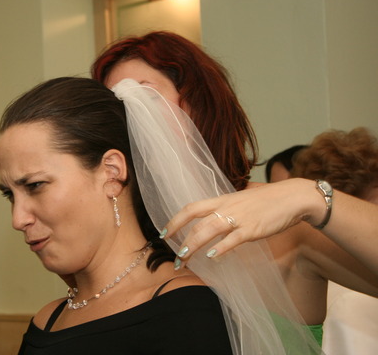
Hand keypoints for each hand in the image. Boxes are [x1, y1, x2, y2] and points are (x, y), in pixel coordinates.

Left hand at [162, 178, 318, 261]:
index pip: (191, 208)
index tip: (164, 233)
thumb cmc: (267, 202)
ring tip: (184, 258)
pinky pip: (233, 239)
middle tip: (174, 256)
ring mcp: (239, 217)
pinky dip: (221, 249)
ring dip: (194, 245)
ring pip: (209, 230)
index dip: (175, 220)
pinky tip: (213, 257)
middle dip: (181, 239)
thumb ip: (225, 211)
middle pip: (196, 222)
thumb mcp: (241, 202)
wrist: (292, 197)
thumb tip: (212, 222)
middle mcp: (226, 207)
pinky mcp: (252, 228)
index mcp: (222, 200)